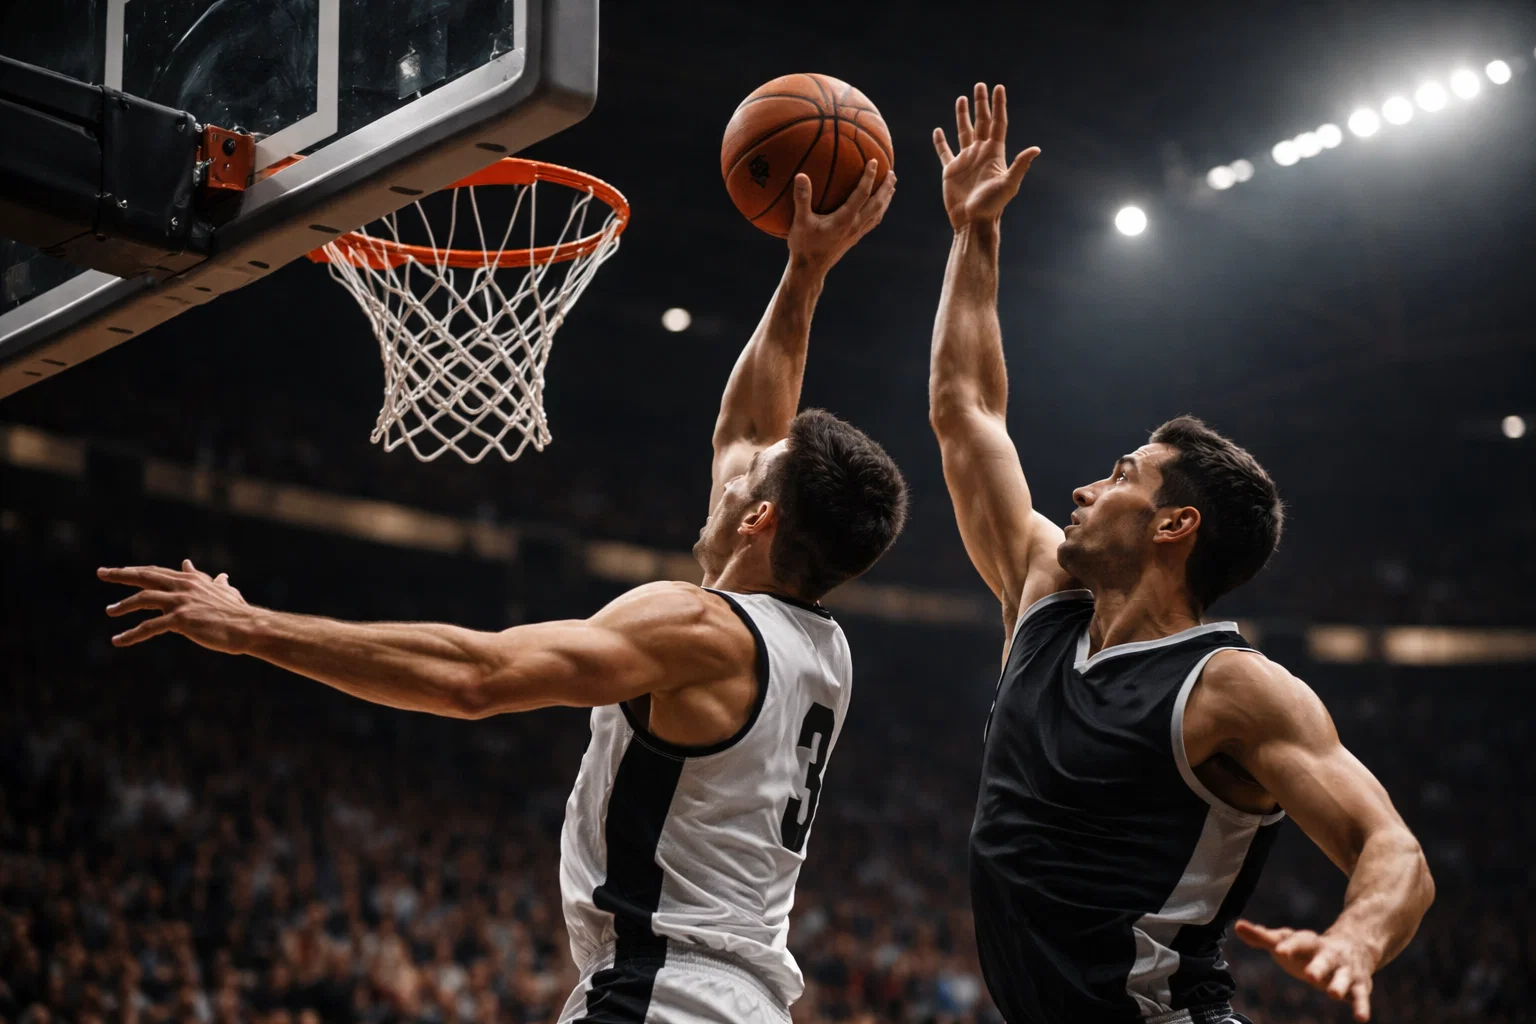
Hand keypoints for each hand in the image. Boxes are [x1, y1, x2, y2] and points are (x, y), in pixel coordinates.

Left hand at [100, 560, 254, 652]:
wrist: (249, 627)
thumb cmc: (239, 612)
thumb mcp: (224, 591)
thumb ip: (211, 581)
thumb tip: (211, 571)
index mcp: (191, 580)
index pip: (157, 572)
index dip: (137, 570)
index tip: (119, 570)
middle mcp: (183, 586)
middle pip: (145, 577)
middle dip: (121, 574)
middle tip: (102, 572)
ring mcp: (181, 602)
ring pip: (143, 599)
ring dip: (123, 605)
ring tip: (110, 611)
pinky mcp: (180, 621)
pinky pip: (149, 627)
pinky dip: (131, 634)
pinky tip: (118, 640)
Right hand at [786, 159, 895, 272]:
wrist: (810, 271)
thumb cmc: (804, 246)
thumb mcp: (800, 222)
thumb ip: (802, 199)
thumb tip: (801, 175)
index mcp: (845, 219)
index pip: (862, 194)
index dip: (869, 177)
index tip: (874, 161)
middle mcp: (855, 225)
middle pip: (878, 204)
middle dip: (886, 187)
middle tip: (892, 173)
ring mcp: (856, 233)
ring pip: (878, 213)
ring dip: (886, 199)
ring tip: (891, 187)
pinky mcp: (854, 239)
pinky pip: (872, 221)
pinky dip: (878, 210)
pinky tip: (877, 207)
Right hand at [933, 83, 1038, 229]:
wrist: (973, 221)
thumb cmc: (993, 205)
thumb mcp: (1008, 184)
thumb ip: (1020, 165)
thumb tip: (1036, 148)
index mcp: (995, 153)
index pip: (998, 123)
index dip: (998, 105)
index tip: (999, 87)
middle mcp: (981, 153)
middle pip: (981, 122)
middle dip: (981, 104)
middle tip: (980, 85)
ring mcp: (966, 160)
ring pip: (964, 132)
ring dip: (962, 115)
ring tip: (961, 99)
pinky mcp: (951, 170)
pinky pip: (945, 151)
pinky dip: (940, 141)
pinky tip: (938, 130)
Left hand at [1235, 920, 1378, 1021]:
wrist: (1354, 945)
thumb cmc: (1310, 948)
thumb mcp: (1288, 941)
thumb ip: (1264, 937)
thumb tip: (1238, 926)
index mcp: (1310, 942)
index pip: (1298, 941)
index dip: (1289, 945)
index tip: (1278, 950)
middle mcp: (1330, 954)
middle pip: (1324, 959)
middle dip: (1318, 967)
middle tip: (1310, 976)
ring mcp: (1345, 969)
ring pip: (1344, 977)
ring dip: (1339, 985)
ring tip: (1333, 994)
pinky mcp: (1359, 985)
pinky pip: (1361, 996)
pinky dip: (1362, 1006)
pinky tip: (1361, 1018)